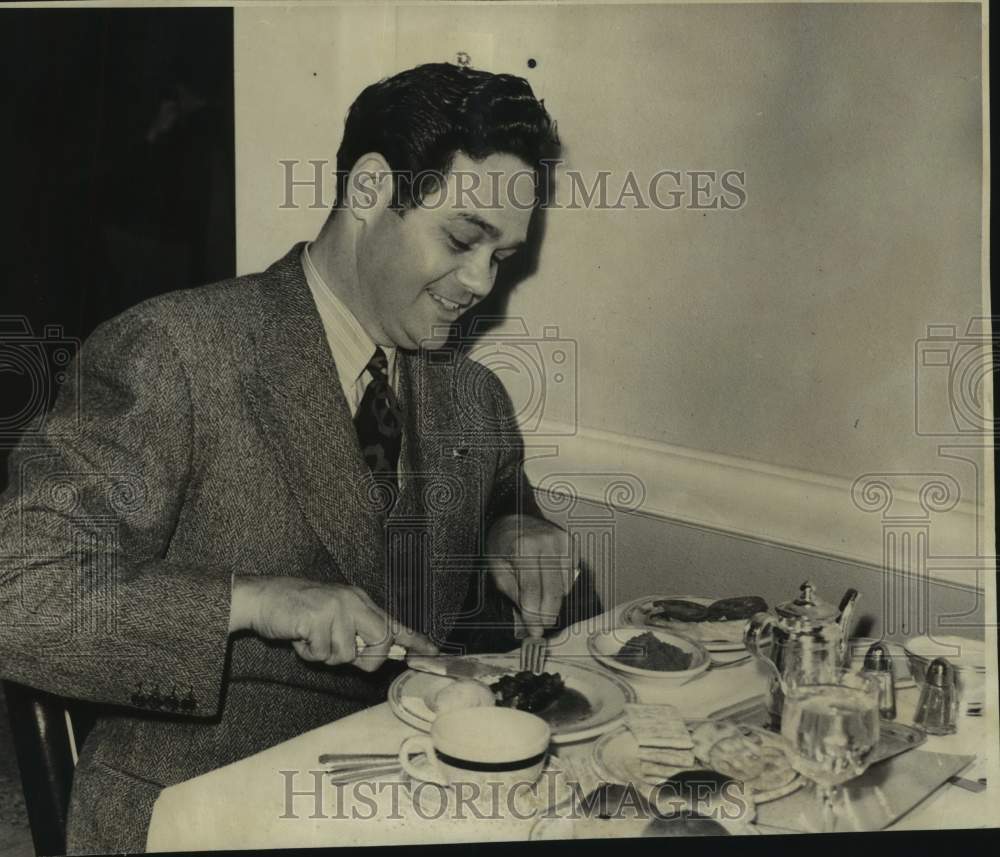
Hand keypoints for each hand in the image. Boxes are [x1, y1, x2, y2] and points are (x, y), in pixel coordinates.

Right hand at [229, 576, 437, 671]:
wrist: (262, 597)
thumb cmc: (296, 611)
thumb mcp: (332, 617)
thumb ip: (355, 633)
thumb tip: (379, 655)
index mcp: (359, 601)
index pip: (393, 622)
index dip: (414, 639)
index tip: (433, 651)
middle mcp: (353, 601)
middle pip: (380, 642)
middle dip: (363, 657)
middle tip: (335, 648)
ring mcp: (336, 607)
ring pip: (347, 654)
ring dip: (325, 655)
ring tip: (310, 638)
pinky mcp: (317, 617)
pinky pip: (323, 653)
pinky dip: (308, 653)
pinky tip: (300, 636)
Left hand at [486, 515, 575, 637]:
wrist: (512, 520)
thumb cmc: (502, 546)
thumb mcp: (497, 570)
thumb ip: (514, 595)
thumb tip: (529, 621)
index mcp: (522, 548)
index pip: (532, 590)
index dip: (534, 614)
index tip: (534, 631)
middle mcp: (545, 542)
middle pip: (553, 590)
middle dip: (548, 614)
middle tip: (542, 627)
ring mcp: (560, 541)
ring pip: (564, 586)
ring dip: (554, 601)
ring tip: (541, 605)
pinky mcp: (570, 543)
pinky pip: (571, 576)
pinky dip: (561, 587)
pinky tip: (548, 585)